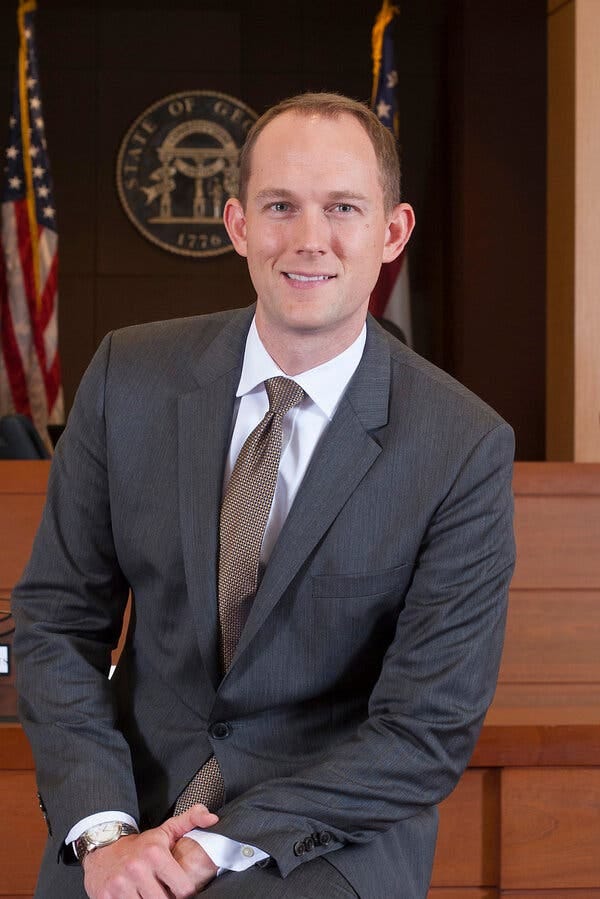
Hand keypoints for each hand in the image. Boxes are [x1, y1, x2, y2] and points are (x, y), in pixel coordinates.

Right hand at [82, 804, 218, 898]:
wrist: (103, 848)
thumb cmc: (140, 844)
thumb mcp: (166, 830)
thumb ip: (191, 820)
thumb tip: (212, 819)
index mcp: (155, 853)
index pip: (184, 889)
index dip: (186, 892)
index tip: (181, 889)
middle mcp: (137, 869)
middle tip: (166, 892)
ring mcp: (120, 885)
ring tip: (151, 894)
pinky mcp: (105, 897)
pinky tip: (137, 897)